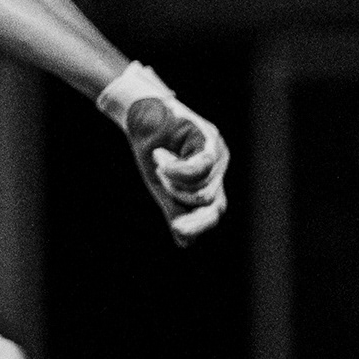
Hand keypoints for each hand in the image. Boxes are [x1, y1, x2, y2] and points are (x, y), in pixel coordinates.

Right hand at [119, 93, 227, 242]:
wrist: (138, 114)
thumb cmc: (151, 148)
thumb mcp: (163, 185)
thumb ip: (176, 209)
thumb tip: (186, 243)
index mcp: (211, 179)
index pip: (214, 210)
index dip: (199, 224)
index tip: (180, 232)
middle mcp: (219, 165)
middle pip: (208, 201)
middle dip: (177, 194)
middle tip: (158, 176)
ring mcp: (217, 150)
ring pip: (202, 188)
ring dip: (173, 180)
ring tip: (159, 159)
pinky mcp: (208, 137)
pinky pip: (198, 168)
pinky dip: (175, 169)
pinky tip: (160, 158)